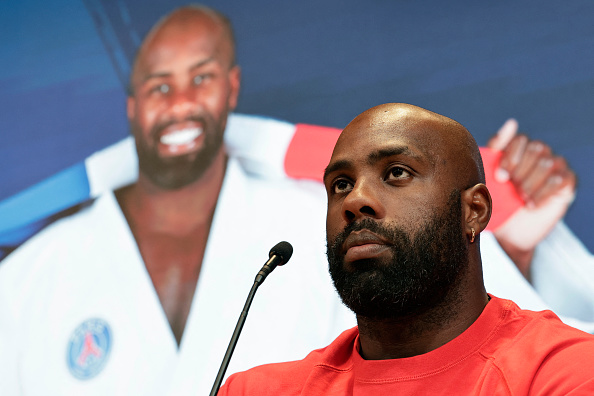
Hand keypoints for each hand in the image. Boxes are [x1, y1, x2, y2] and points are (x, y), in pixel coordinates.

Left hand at [487, 119, 576, 278]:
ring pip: (548, 163)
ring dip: (531, 184)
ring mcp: (555, 166)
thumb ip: (496, 148)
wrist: (509, 230)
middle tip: (512, 189)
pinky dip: (543, 193)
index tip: (500, 177)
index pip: (520, 140)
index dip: (510, 157)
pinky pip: (560, 179)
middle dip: (521, 171)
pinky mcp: (567, 182)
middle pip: (536, 149)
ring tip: (521, 198)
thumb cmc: (497, 200)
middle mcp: (539, 153)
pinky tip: (532, 204)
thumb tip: (512, 122)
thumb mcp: (489, 175)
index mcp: (519, 148)